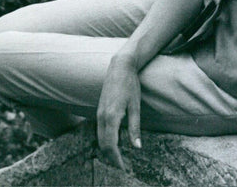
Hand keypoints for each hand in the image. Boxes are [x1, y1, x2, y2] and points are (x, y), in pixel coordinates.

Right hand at [96, 53, 141, 168]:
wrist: (120, 67)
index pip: (110, 145)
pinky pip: (100, 130)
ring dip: (107, 151)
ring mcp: (99, 113)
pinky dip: (105, 140)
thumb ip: (135, 128)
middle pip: (103, 145)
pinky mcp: (99, 110)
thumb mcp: (136, 107)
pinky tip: (115, 143)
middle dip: (111, 158)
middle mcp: (102, 117)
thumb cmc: (130, 85)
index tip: (123, 169)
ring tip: (118, 159)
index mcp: (111, 117)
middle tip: (121, 168)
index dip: (116, 159)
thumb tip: (137, 147)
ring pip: (100, 138)